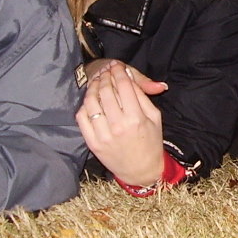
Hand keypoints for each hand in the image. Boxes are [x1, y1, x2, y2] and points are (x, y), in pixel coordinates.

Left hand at [78, 60, 165, 185]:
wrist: (141, 170)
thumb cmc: (151, 141)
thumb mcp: (155, 117)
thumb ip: (143, 96)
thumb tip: (130, 76)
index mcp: (136, 118)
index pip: (124, 86)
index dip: (119, 72)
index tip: (118, 66)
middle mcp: (118, 125)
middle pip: (106, 91)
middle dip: (106, 76)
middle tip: (107, 71)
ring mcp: (103, 135)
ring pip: (91, 102)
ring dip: (93, 87)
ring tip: (97, 82)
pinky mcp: (92, 142)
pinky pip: (82, 117)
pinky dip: (85, 105)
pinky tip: (91, 100)